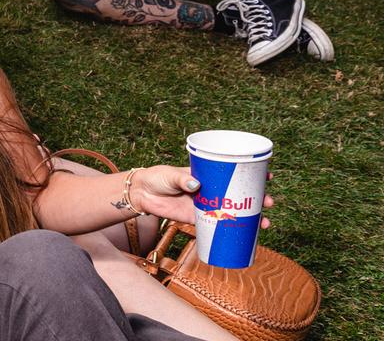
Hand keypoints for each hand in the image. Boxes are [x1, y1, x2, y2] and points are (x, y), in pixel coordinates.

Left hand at [131, 166, 275, 227]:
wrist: (143, 194)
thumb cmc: (157, 178)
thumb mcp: (170, 175)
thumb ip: (181, 179)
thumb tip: (195, 185)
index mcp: (208, 176)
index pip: (234, 174)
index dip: (252, 175)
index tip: (268, 176)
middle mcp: (211, 191)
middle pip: (240, 195)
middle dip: (257, 199)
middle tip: (268, 202)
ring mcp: (207, 206)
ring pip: (234, 213)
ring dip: (251, 219)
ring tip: (265, 223)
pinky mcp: (198, 219)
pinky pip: (219, 227)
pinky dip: (233, 232)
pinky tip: (247, 237)